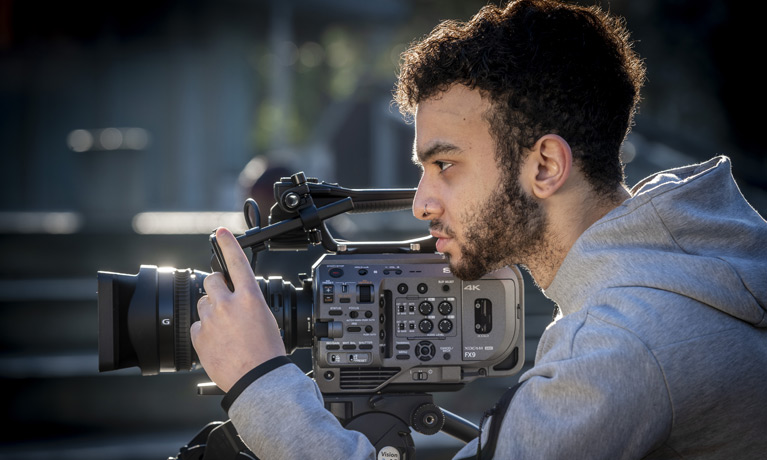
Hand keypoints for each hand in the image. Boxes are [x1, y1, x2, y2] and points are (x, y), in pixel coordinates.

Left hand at [190, 227, 284, 391]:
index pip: (237, 262)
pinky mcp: (199, 336)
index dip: (228, 243)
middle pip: (211, 280)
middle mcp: (228, 305)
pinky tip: (218, 342)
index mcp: (250, 298)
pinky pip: (197, 325)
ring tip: (225, 330)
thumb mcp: (265, 319)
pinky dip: (205, 331)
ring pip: (203, 303)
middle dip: (215, 286)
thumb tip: (236, 301)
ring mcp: (211, 320)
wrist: (258, 380)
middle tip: (224, 300)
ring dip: (211, 311)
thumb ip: (247, 304)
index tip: (220, 232)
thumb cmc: (267, 353)